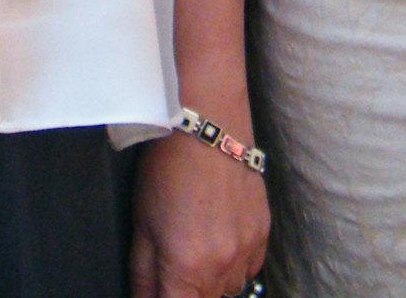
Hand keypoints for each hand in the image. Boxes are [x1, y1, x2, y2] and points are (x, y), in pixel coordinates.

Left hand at [129, 127, 269, 297]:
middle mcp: (222, 265)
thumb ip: (143, 276)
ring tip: (196, 251)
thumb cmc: (167, 170)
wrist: (208, 123)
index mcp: (186, 268)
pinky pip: (251, 269)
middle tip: (175, 266)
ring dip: (212, 283)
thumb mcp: (141, 225)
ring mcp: (247, 250)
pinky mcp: (263, 232)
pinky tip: (219, 240)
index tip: (163, 291)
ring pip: (229, 290)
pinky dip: (235, 265)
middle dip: (188, 293)